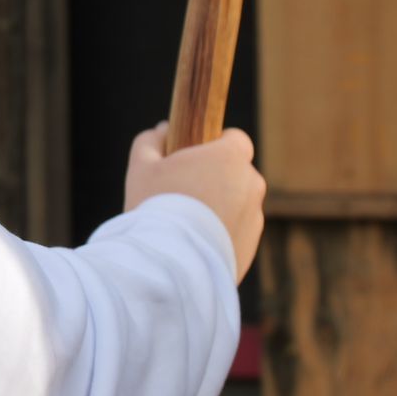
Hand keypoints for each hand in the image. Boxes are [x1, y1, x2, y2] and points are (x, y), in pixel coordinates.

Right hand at [123, 123, 265, 281]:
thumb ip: (151, 142)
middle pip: (237, 173)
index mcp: (230, 157)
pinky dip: (221, 234)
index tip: (196, 155)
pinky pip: (237, 232)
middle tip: (183, 192)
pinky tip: (194, 244)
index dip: (216, 144)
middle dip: (216, 178)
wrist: (169, 264)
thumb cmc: (155, 207)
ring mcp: (254, 218)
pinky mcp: (251, 246)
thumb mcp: (142, 167)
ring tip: (186, 224)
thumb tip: (161, 131)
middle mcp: (251, 184)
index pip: (236, 139)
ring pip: (239, 204)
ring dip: (221, 208)